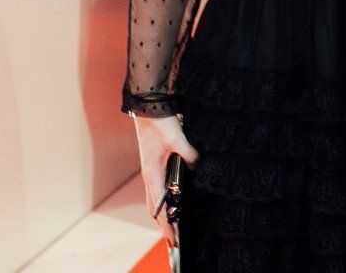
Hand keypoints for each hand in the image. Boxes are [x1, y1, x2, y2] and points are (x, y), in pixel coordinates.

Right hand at [133, 113, 197, 245]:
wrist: (148, 106)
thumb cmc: (160, 123)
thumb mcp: (177, 139)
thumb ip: (189, 155)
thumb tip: (197, 167)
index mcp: (152, 173)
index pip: (159, 206)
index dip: (166, 224)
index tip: (173, 239)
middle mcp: (149, 174)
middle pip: (154, 206)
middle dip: (163, 223)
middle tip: (172, 238)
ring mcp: (149, 169)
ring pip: (153, 197)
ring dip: (162, 211)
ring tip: (171, 224)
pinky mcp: (153, 162)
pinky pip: (156, 186)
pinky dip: (161, 197)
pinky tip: (171, 197)